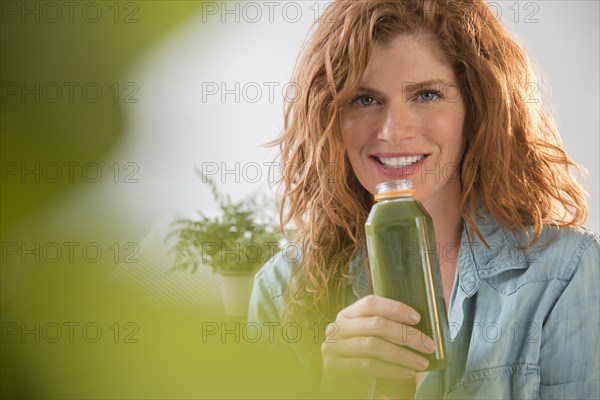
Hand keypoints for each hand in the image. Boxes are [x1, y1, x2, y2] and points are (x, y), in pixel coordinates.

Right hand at [320, 295, 435, 396]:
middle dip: (406, 335)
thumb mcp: (368, 336)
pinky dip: (392, 369)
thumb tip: (419, 328)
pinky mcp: (335, 367)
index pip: (370, 303)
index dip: (394, 308)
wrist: (340, 382)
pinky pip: (368, 366)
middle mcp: (337, 327)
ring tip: (422, 362)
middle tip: (428, 345)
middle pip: (376, 325)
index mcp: (347, 314)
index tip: (417, 318)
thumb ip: (384, 328)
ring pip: (374, 346)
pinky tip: (407, 372)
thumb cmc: (360, 355)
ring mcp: (333, 347)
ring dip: (403, 355)